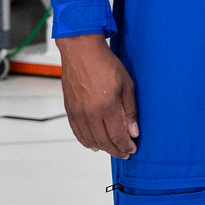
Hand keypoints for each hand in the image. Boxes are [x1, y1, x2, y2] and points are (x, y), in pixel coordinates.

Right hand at [55, 34, 137, 156]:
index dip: (126, 145)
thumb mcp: (126, 84)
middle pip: (104, 141)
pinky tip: (94, 144)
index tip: (132, 149)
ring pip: (90, 140)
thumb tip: (133, 132)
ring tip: (112, 149)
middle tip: (125, 153)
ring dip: (103, 148)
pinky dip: (86, 141)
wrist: (81, 51)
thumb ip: (130, 110)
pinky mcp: (70, 110)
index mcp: (106, 106)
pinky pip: (77, 132)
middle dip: (116, 150)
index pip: (117, 135)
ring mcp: (78, 113)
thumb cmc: (105, 63)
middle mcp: (90, 113)